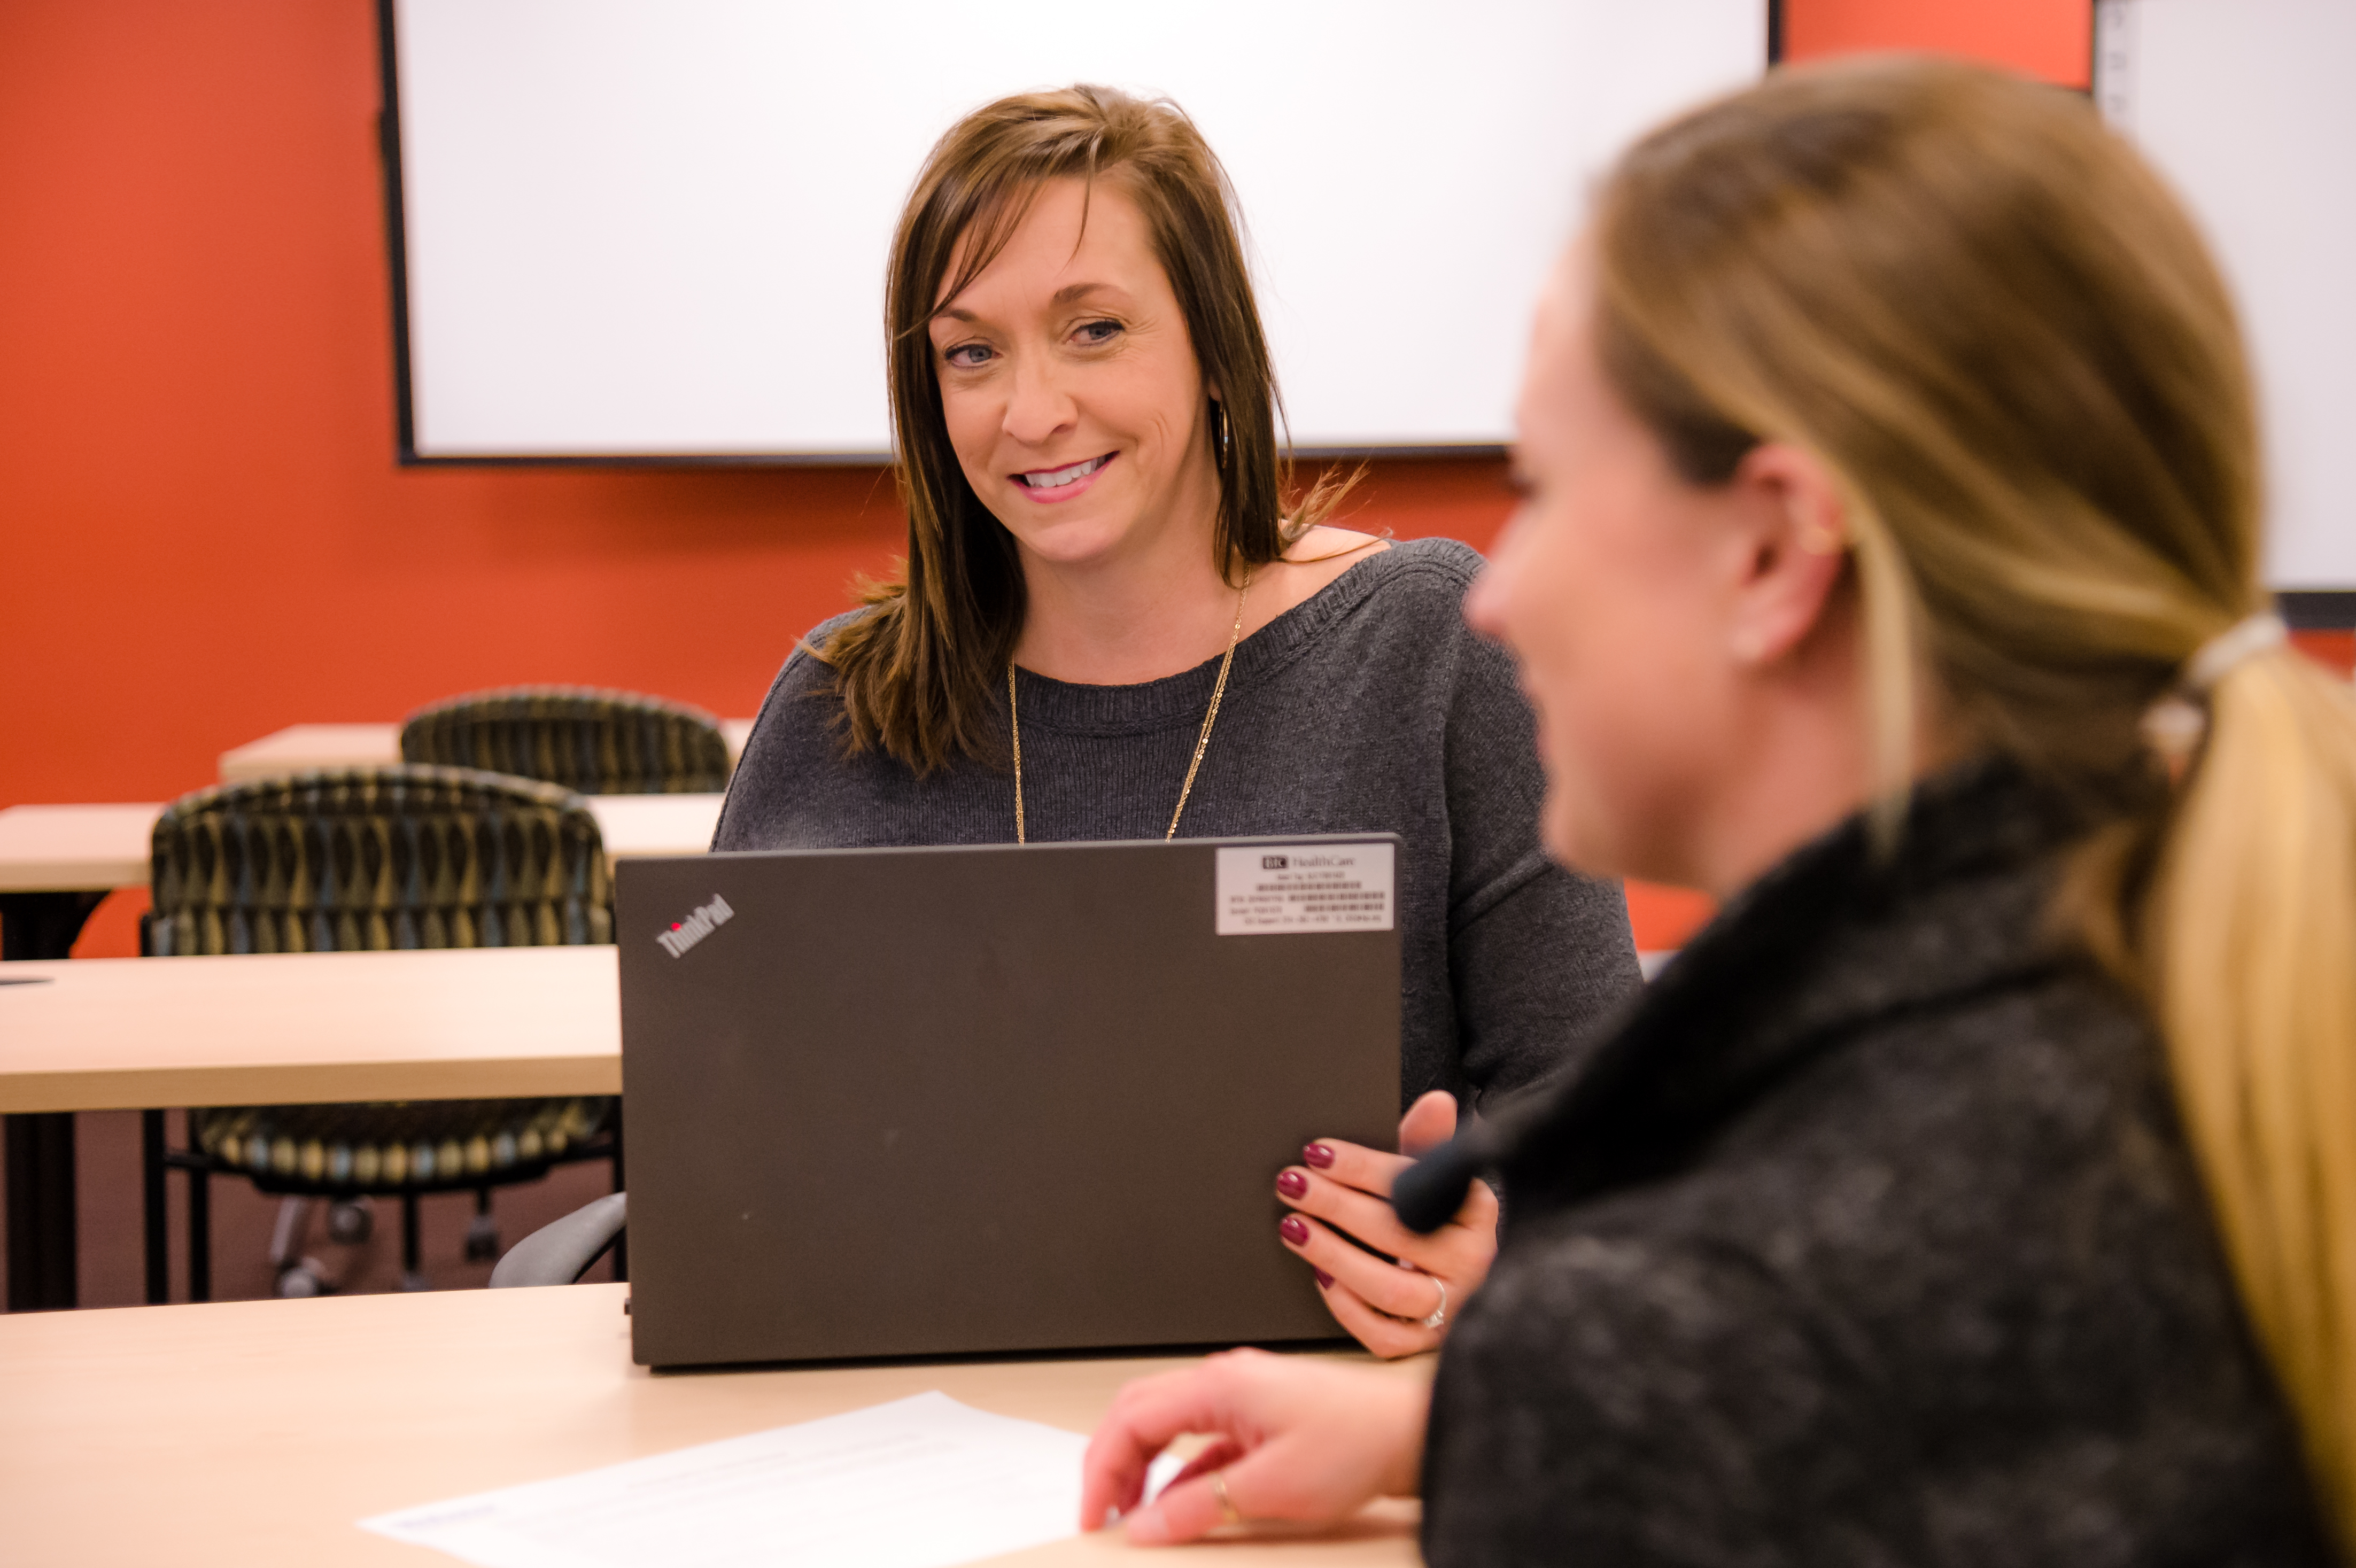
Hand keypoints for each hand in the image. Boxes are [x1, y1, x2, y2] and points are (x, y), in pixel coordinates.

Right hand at [1079, 1348, 1427, 1543]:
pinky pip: (1201, 1440)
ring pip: (1168, 1425)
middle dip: (1112, 1462)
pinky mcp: (1259, 1416)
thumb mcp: (1269, 1487)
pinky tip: (1181, 1506)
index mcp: (1218, 1383)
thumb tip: (1146, 1524)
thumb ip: (1198, 1506)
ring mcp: (1242, 1395)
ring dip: (1144, 1467)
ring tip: (1135, 1515)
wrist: (1413, 1432)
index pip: (1131, 1418)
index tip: (1093, 1512)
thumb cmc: (1357, 1440)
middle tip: (1101, 1511)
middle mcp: (1224, 1379)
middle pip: (1140, 1412)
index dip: (1101, 1468)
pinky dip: (1180, 1472)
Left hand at [1278, 1090, 1497, 1357]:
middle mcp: (1473, 1263)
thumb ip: (1426, 1140)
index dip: (1360, 1166)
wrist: (1454, 1275)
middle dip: (1336, 1206)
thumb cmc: (1431, 1214)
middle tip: (1292, 1184)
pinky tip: (1319, 1275)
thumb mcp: (1432, 1172)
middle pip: (1398, 1235)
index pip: (1415, 1185)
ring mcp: (1453, 1308)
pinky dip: (1347, 1307)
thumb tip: (1437, 1101)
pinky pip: (1385, 1336)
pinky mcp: (1427, 1345)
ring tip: (1293, 1226)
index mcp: (1477, 1210)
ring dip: (1333, 1255)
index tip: (1316, 1152)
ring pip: (1390, 1290)